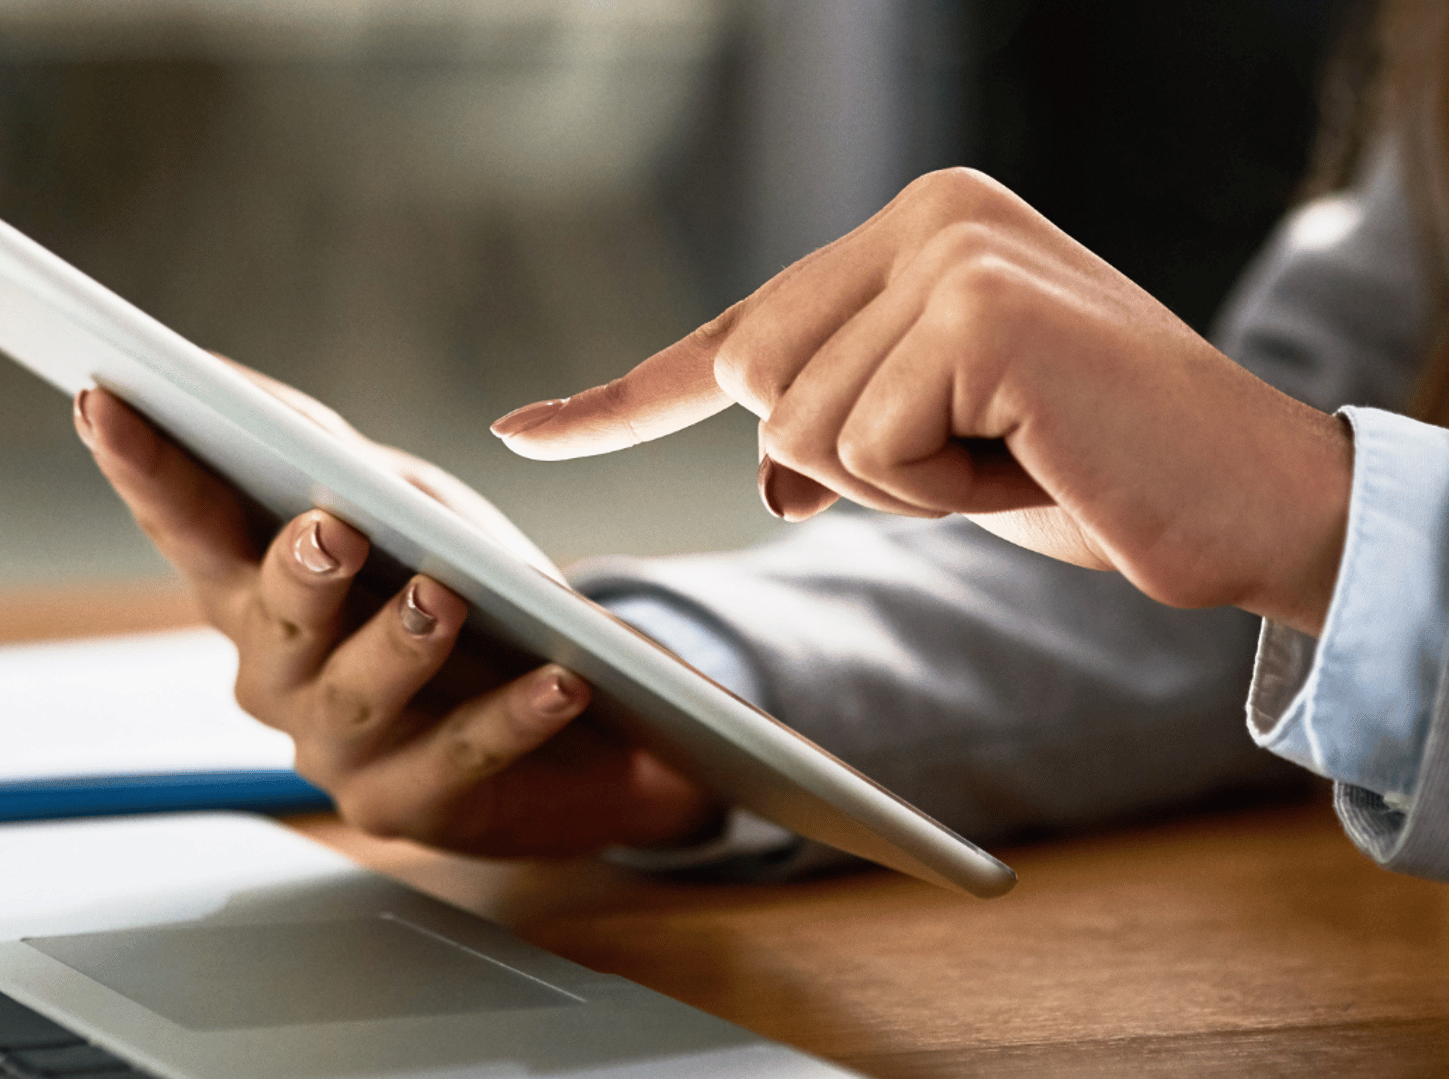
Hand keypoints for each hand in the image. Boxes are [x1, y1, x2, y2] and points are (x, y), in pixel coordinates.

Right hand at [75, 385, 718, 854]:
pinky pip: (459, 758)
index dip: (144, 468)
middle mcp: (276, 673)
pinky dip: (509, 716)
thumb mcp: (412, 510)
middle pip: (271, 617)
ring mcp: (337, 746)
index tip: (102, 399)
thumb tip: (236, 388)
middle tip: (331, 529)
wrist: (583, 723)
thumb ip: (331, 457)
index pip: (186, 522)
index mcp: (255, 588)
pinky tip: (557, 682)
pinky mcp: (411, 808)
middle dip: (299, 572)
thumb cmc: (473, 597)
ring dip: (400, 641)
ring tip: (446, 597)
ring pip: (358, 692)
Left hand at [492, 168, 1351, 636]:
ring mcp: (952, 253)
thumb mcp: (937, 451)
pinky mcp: (979, 311)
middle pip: (753, 380)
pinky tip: (1032, 453)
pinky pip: (862, 453)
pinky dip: (936, 493)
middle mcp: (928, 216)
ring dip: (899, 485)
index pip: (734, 330)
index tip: (523, 432)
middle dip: (841, 462)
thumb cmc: (1096, 472)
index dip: (621, 399)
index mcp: (912, 230)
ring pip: (801, 427)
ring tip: (1015, 450)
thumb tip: (765, 469)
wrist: (1248, 503)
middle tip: (980, 453)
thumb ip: (838, 434)